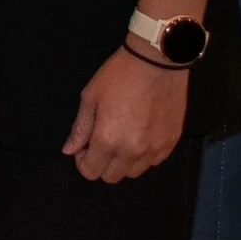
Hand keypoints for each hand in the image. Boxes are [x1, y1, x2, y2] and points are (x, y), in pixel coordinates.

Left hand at [63, 45, 188, 181]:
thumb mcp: (90, 97)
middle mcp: (133, 151)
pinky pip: (153, 162)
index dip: (83, 161)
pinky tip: (138, 135)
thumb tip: (69, 149)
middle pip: (112, 176)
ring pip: (133, 172)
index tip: (84, 146)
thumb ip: (80, 128)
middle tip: (99, 141)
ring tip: (120, 137)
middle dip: (101, 163)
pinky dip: (142, 156)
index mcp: (108, 139)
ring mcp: (155, 149)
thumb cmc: (119, 75)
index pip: (91, 172)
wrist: (156, 62)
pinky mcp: (170, 143)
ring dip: (122, 161)